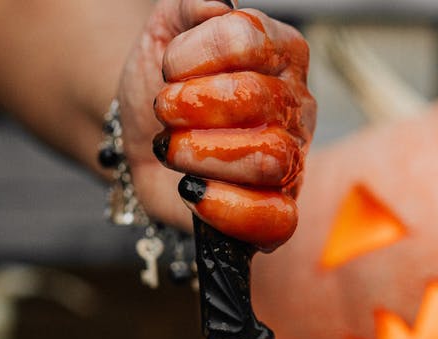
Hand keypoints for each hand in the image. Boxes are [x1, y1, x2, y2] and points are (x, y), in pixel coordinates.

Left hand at [117, 0, 314, 250]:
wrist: (141, 139)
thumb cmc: (163, 85)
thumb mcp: (165, 31)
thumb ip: (189, 5)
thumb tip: (217, 5)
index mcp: (280, 52)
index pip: (248, 38)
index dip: (195, 52)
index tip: (169, 66)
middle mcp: (296, 106)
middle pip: (257, 99)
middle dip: (192, 105)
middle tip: (166, 111)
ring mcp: (292, 162)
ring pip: (269, 157)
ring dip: (202, 152)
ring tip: (173, 149)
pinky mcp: (276, 212)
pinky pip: (276, 218)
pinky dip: (228, 206)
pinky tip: (194, 190)